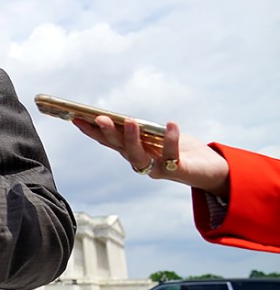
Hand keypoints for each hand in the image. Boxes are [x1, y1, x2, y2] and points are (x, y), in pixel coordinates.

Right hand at [73, 116, 229, 197]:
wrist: (213, 170)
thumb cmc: (184, 150)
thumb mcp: (159, 136)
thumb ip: (143, 131)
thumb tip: (125, 119)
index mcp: (133, 151)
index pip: (108, 140)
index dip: (91, 131)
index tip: (75, 118)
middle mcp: (141, 162)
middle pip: (118, 148)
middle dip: (107, 133)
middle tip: (99, 118)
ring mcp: (156, 168)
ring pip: (137, 156)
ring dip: (132, 139)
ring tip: (131, 121)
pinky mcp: (176, 171)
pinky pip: (170, 156)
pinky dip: (170, 139)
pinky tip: (170, 124)